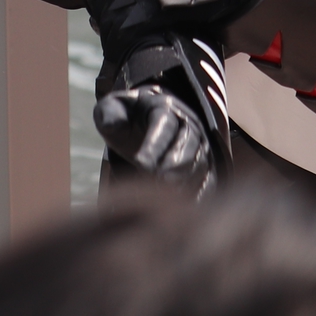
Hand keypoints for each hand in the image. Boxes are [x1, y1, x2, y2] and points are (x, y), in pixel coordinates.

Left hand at [93, 34, 229, 194]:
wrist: (142, 123)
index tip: (141, 163)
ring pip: (198, 164)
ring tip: (165, 198)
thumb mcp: (111, 109)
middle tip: (156, 183)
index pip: (163, 126)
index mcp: (164, 107)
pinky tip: (181, 208)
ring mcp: (198, 145)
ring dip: (184, 181)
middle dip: (172, 166)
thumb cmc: (124, 118)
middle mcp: (188, 124)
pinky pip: (207, 181)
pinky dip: (197, 193)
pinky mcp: (202, 164)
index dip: (154, 145)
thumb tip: (112, 125)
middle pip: (187, 145)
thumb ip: (109, 114)